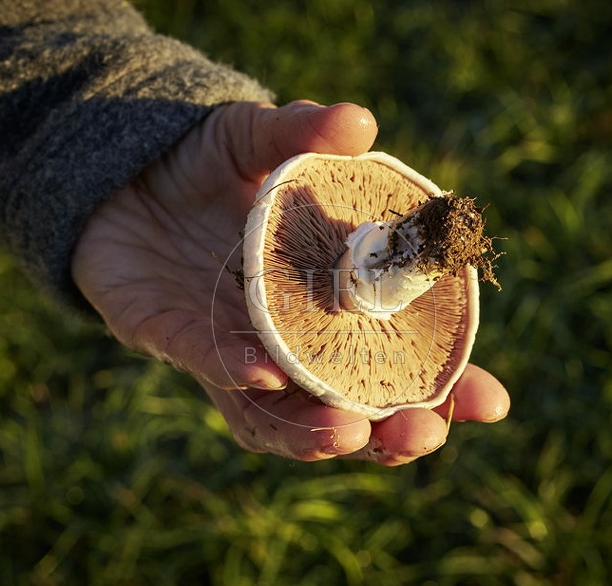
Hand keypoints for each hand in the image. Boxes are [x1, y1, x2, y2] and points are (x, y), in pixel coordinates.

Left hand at [71, 100, 509, 464]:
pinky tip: (264, 374)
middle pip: (343, 408)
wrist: (120, 170)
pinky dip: (234, 376)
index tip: (491, 402)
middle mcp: (283, 341)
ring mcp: (227, 347)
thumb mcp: (258, 139)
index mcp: (326, 306)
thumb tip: (360, 123)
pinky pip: (204, 366)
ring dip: (313, 433)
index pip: (394, 361)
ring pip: (273, 418)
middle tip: (426, 430)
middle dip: (387, 430)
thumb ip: (304, 132)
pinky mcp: (167, 335)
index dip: (442, 387)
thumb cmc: (205, 166)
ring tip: (354, 435)